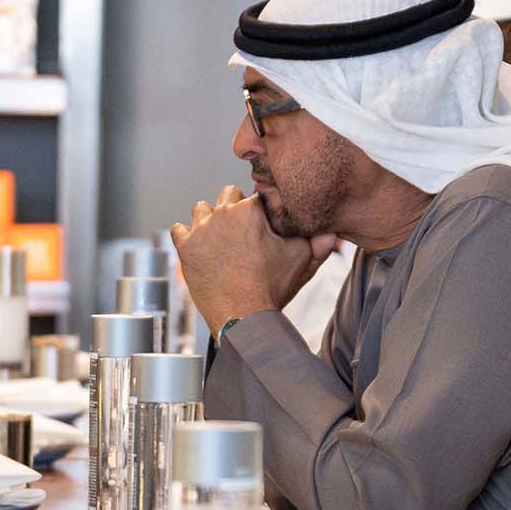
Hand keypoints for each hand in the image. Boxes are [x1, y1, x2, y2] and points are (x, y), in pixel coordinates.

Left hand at [170, 185, 336, 333]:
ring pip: (201, 208)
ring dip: (209, 218)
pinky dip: (187, 235)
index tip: (262, 222)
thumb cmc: (270, 287)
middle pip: (228, 195)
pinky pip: (179, 228)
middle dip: (235, 208)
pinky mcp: (184, 246)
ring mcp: (200, 229)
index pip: (256, 194)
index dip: (261, 208)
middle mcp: (222, 213)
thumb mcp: (299, 261)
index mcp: (250, 210)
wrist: (242, 316)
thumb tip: (332, 232)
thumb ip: (317, 242)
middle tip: (243, 230)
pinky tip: (200, 246)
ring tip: (220, 238)